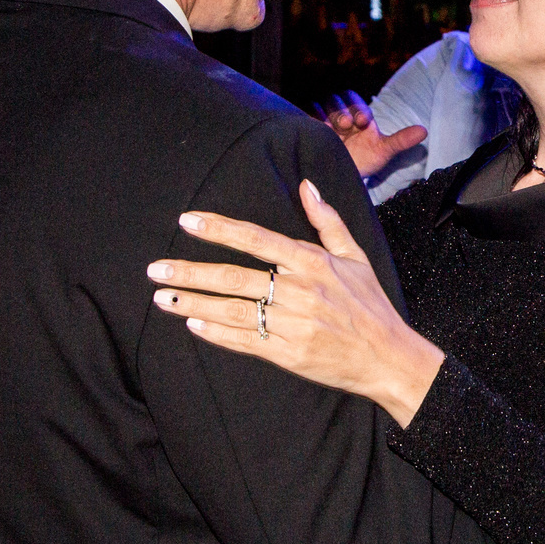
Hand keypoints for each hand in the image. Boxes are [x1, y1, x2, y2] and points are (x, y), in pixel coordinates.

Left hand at [148, 178, 444, 423]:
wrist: (389, 358)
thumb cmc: (370, 305)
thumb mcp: (355, 256)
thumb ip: (327, 220)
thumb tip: (306, 185)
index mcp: (312, 262)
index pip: (256, 238)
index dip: (219, 229)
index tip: (187, 221)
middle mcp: (299, 291)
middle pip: (234, 277)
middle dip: (190, 273)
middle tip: (156, 270)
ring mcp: (292, 324)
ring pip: (232, 311)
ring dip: (193, 304)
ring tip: (162, 298)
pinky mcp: (289, 354)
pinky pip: (245, 341)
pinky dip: (217, 334)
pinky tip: (193, 325)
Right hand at [318, 91, 427, 179]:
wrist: (345, 178)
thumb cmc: (366, 160)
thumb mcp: (383, 151)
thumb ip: (401, 140)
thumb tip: (424, 131)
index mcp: (359, 117)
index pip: (357, 103)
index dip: (359, 108)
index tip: (363, 121)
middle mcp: (342, 117)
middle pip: (338, 101)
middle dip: (342, 109)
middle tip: (346, 124)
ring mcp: (326, 124)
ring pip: (324, 106)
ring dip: (329, 113)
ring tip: (335, 128)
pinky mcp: (312, 133)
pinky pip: (308, 119)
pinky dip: (311, 119)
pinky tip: (313, 126)